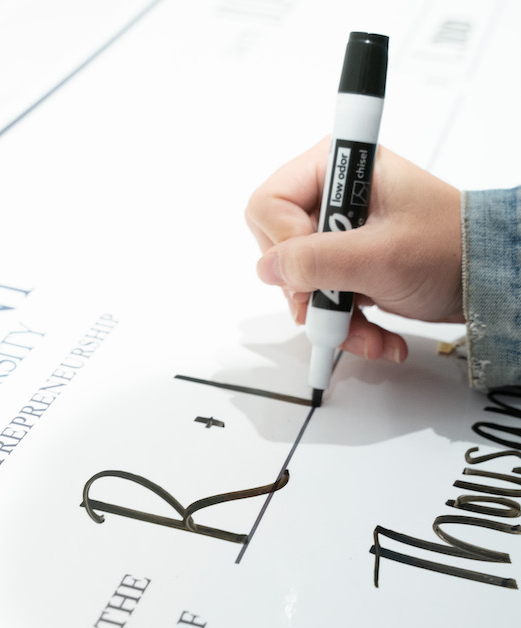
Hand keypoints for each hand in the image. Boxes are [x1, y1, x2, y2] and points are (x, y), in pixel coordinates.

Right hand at [245, 139, 462, 361]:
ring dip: (329, 316)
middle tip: (333, 303)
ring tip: (365, 330)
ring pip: (297, 281)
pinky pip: (318, 297)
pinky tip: (373, 333)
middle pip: (277, 247)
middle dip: (307, 289)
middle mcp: (331, 196)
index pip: (269, 203)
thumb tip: (269, 268)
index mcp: (337, 168)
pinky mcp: (342, 263)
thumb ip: (318, 260)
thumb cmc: (450, 249)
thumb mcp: (381, 256)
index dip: (284, 243)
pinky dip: (342, 323)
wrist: (484, 278)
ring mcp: (335, 232)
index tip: (316, 268)